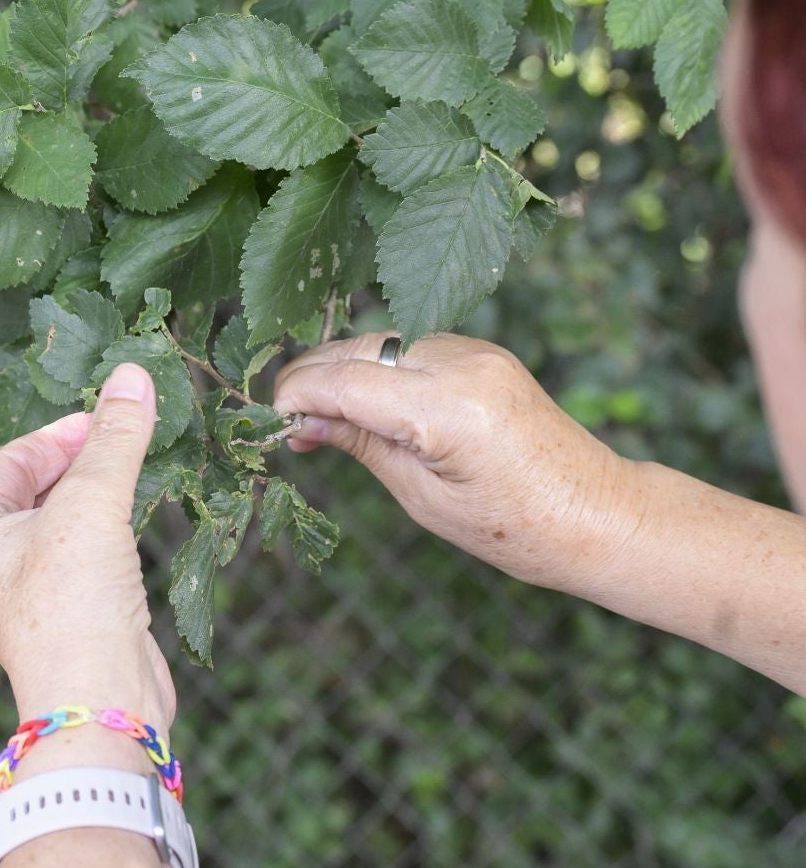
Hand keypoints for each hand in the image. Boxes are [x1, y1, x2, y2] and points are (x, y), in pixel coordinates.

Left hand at [0, 362, 176, 763]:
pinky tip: (138, 524)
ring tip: (135, 471)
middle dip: (77, 462)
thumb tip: (132, 375)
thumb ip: (113, 440)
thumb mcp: (92, 506)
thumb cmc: (74, 605)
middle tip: (121, 438)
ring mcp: (30, 598)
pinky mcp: (70, 620)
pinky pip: (83, 561)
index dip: (53, 434)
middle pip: (33, 493)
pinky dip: (108, 534)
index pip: (6, 464)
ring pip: (61, 528)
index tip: (100, 418)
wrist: (100, 705)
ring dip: (96, 497)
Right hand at [271, 332, 644, 592]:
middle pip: (356, 349)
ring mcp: (476, 351)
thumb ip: (360, 444)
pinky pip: (409, 347)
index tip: (270, 421)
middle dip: (311, 378)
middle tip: (287, 422)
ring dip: (342, 370)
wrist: (598, 514)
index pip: (344, 381)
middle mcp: (462, 364)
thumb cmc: (515, 527)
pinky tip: (365, 405)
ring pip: (378, 341)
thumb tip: (301, 422)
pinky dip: (376, 369)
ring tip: (322, 419)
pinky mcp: (482, 353)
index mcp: (449, 409)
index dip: (297, 396)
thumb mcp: (422, 497)